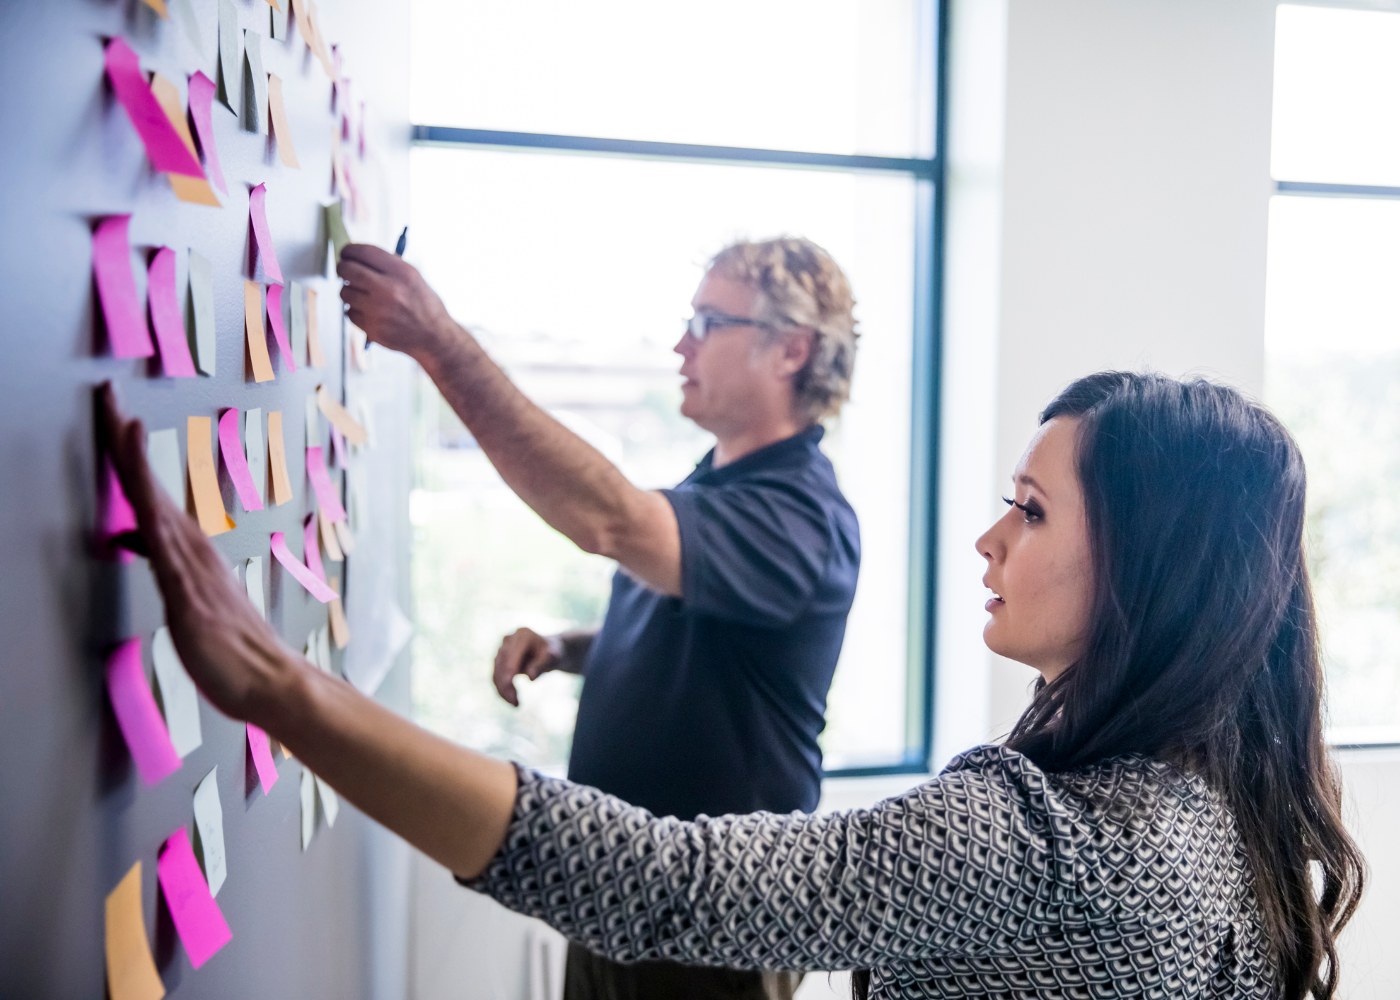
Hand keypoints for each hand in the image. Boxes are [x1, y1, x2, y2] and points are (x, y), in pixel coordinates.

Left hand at [98, 383, 297, 723]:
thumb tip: (125, 531)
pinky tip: (138, 487)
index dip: (127, 451)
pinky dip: (149, 506)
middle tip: (104, 391)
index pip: (148, 490)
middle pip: (146, 482)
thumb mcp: (184, 597)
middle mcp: (190, 545)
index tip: (113, 412)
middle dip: (121, 436)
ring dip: (132, 458)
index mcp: (189, 547)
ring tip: (116, 416)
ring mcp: (190, 564)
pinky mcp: (187, 589)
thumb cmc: (230, 648)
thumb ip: (157, 559)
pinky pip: (162, 540)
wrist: (270, 680)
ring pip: (153, 500)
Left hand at [337, 243, 455, 360]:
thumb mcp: (413, 276)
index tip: (346, 253)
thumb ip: (386, 265)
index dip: (349, 250)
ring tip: (363, 294)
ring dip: (349, 291)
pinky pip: (349, 313)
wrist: (433, 336)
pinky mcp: (372, 328)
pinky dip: (355, 311)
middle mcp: (389, 289)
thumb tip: (356, 256)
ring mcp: (379, 311)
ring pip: (345, 292)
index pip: (363, 252)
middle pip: (347, 270)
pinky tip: (369, 311)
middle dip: (343, 268)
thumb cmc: (423, 304)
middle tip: (345, 271)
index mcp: (401, 272)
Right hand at [492, 628, 561, 706]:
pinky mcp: (499, 660)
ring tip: (516, 704)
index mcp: (522, 635)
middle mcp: (509, 640)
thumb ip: (542, 665)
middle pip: (501, 665)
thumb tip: (530, 677)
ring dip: (503, 690)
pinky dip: (502, 690)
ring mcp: (502, 649)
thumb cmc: (553, 653)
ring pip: (496, 672)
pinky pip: (497, 677)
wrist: (549, 651)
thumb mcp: (553, 658)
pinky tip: (512, 700)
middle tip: (516, 704)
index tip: (509, 686)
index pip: (511, 656)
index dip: (508, 671)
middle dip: (505, 685)